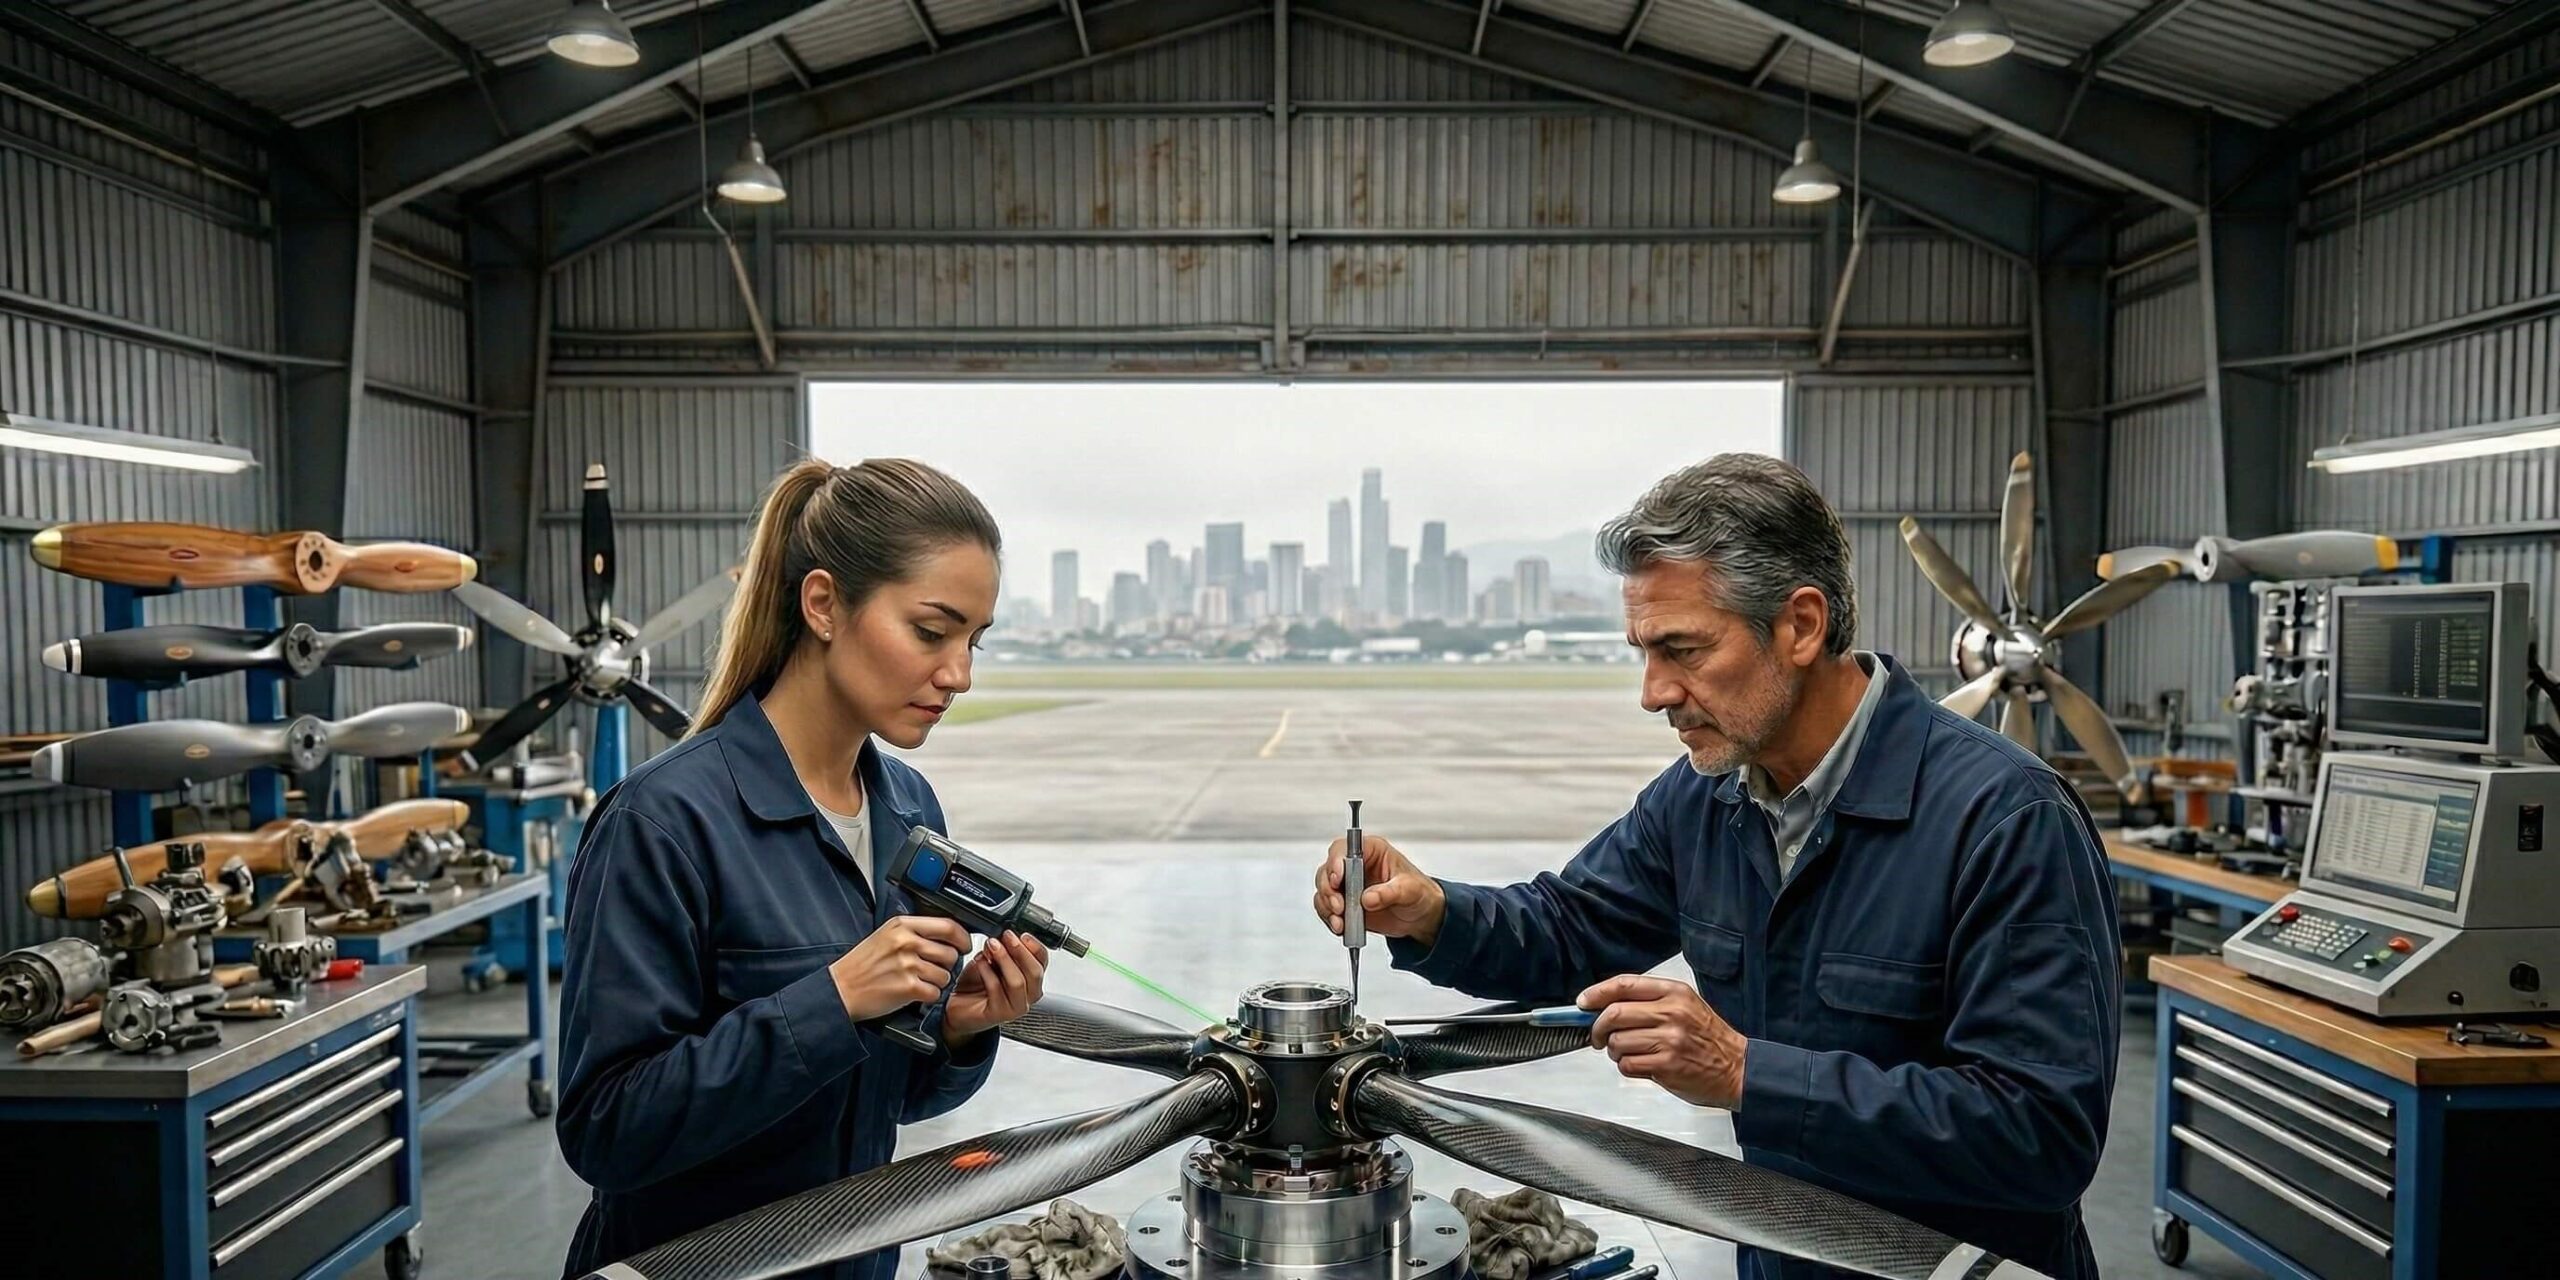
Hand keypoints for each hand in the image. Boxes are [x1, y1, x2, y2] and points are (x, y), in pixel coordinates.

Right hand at [830, 916, 970, 1022]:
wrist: (841, 989)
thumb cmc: (861, 965)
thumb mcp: (885, 935)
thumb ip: (913, 931)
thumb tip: (946, 934)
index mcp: (902, 925)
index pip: (948, 926)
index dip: (963, 937)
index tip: (964, 944)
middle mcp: (906, 942)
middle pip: (950, 953)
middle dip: (948, 964)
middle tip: (935, 969)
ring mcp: (907, 965)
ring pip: (945, 975)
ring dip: (938, 982)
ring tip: (920, 981)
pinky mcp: (908, 987)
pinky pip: (935, 992)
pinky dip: (929, 996)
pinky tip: (915, 993)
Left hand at [943, 931, 1049, 1043]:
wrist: (958, 1006)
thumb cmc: (976, 984)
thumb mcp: (993, 960)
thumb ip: (1003, 950)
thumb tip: (1005, 935)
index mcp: (1031, 980)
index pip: (1043, 962)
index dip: (1035, 947)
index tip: (1022, 934)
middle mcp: (1027, 995)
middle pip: (1035, 972)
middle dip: (1020, 951)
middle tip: (1007, 936)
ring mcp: (1015, 1007)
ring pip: (1017, 982)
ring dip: (1004, 959)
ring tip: (992, 946)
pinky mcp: (999, 1014)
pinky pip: (996, 989)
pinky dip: (987, 972)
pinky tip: (980, 962)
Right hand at [1314, 833, 1446, 946]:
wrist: (1421, 917)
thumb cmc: (1419, 893)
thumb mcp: (1410, 889)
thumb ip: (1389, 893)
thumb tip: (1368, 898)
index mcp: (1371, 851)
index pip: (1344, 849)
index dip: (1336, 861)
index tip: (1337, 878)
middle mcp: (1355, 866)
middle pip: (1327, 870)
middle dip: (1328, 890)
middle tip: (1339, 906)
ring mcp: (1348, 886)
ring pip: (1323, 891)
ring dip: (1327, 907)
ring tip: (1340, 922)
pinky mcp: (1345, 905)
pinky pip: (1327, 909)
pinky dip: (1330, 919)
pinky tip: (1341, 927)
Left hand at [1580, 974, 1747, 1108]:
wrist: (1738, 1068)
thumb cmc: (1709, 1039)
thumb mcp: (1686, 1006)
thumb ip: (1649, 1003)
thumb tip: (1603, 1007)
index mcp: (1674, 993)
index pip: (1624, 985)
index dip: (1597, 993)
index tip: (1583, 1002)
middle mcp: (1671, 1013)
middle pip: (1614, 1014)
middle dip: (1597, 1028)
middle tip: (1597, 1037)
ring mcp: (1669, 1040)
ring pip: (1617, 1042)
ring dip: (1615, 1051)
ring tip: (1632, 1053)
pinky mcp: (1667, 1065)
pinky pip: (1627, 1065)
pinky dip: (1627, 1067)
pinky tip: (1643, 1065)